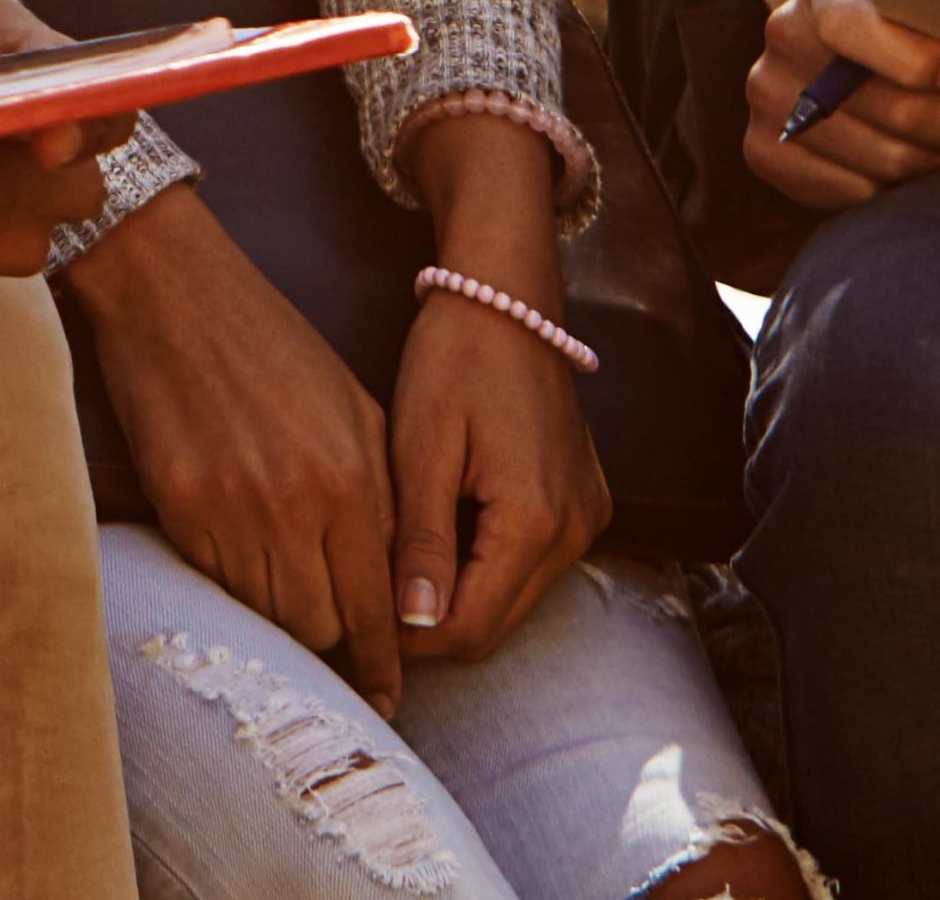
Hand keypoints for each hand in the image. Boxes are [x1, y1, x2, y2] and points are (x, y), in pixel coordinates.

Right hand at [66, 200, 404, 704]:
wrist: (172, 292)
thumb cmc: (273, 342)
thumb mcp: (354, 408)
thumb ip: (383, 494)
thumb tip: (399, 579)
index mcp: (353, 478)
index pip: (376, 604)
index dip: (382, 660)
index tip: (386, 695)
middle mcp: (296, 505)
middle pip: (320, 626)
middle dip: (333, 646)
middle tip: (336, 655)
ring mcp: (232, 510)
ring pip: (266, 614)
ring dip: (281, 621)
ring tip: (288, 616)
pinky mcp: (178, 508)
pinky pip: (215, 583)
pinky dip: (233, 588)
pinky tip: (241, 570)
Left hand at [381, 107, 611, 664]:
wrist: (505, 300)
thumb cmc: (454, 361)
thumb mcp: (421, 449)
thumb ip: (420, 542)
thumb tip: (412, 624)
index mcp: (535, 522)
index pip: (468, 627)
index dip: (408, 639)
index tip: (353, 626)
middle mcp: (574, 532)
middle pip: (494, 625)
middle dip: (430, 624)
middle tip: (364, 602)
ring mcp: (585, 519)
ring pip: (512, 599)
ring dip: (456, 596)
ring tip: (393, 565)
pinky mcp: (582, 504)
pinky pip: (530, 565)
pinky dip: (483, 566)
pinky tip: (437, 536)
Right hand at [737, 0, 939, 208]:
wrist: (846, 30)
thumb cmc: (910, 17)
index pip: (848, 25)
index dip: (910, 57)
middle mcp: (782, 38)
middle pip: (880, 105)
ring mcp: (766, 98)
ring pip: (878, 159)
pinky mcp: (764, 151)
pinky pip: (851, 193)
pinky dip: (902, 191)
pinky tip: (932, 174)